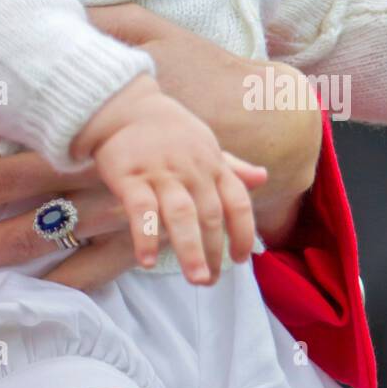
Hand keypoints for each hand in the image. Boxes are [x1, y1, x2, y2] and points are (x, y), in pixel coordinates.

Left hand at [0, 2, 321, 287]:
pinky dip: (44, 288)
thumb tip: (45, 1)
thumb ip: (91, 22)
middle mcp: (90, 166)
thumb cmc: (202, 68)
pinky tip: (0, 302)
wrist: (268, 121)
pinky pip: (84, 276)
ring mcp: (112, 212)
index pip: (2, 111)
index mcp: (87, 111)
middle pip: (1, 181)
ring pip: (29, 237)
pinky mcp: (136, 243)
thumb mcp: (147, 28)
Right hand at [71, 72, 267, 284]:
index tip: (241, 258)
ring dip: (191, 250)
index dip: (243, 232)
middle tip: (209, 281)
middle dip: (214, 251)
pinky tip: (146, 260)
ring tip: (197, 279)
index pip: (237, 201)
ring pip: (181, 215)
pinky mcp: (130, 176)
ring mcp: (160, 173)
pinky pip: (141, 210)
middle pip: (210, 215)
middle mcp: (191, 170)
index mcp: (211, 164)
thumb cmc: (168, 130)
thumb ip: (231, 166)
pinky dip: (146, 236)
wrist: (124, 105)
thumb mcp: (205, 143)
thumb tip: (263, 177)